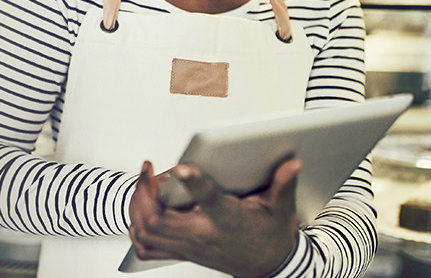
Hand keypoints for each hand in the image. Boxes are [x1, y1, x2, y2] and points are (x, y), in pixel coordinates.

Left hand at [127, 158, 302, 277]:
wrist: (268, 268)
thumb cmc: (272, 237)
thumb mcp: (282, 211)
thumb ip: (283, 185)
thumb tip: (293, 163)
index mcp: (228, 221)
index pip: (208, 200)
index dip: (193, 182)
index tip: (181, 167)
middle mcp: (203, 236)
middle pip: (159, 219)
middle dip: (145, 191)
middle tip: (149, 169)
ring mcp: (189, 247)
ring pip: (147, 231)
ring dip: (138, 206)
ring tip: (144, 184)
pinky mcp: (183, 252)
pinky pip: (147, 247)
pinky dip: (137, 229)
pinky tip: (141, 210)